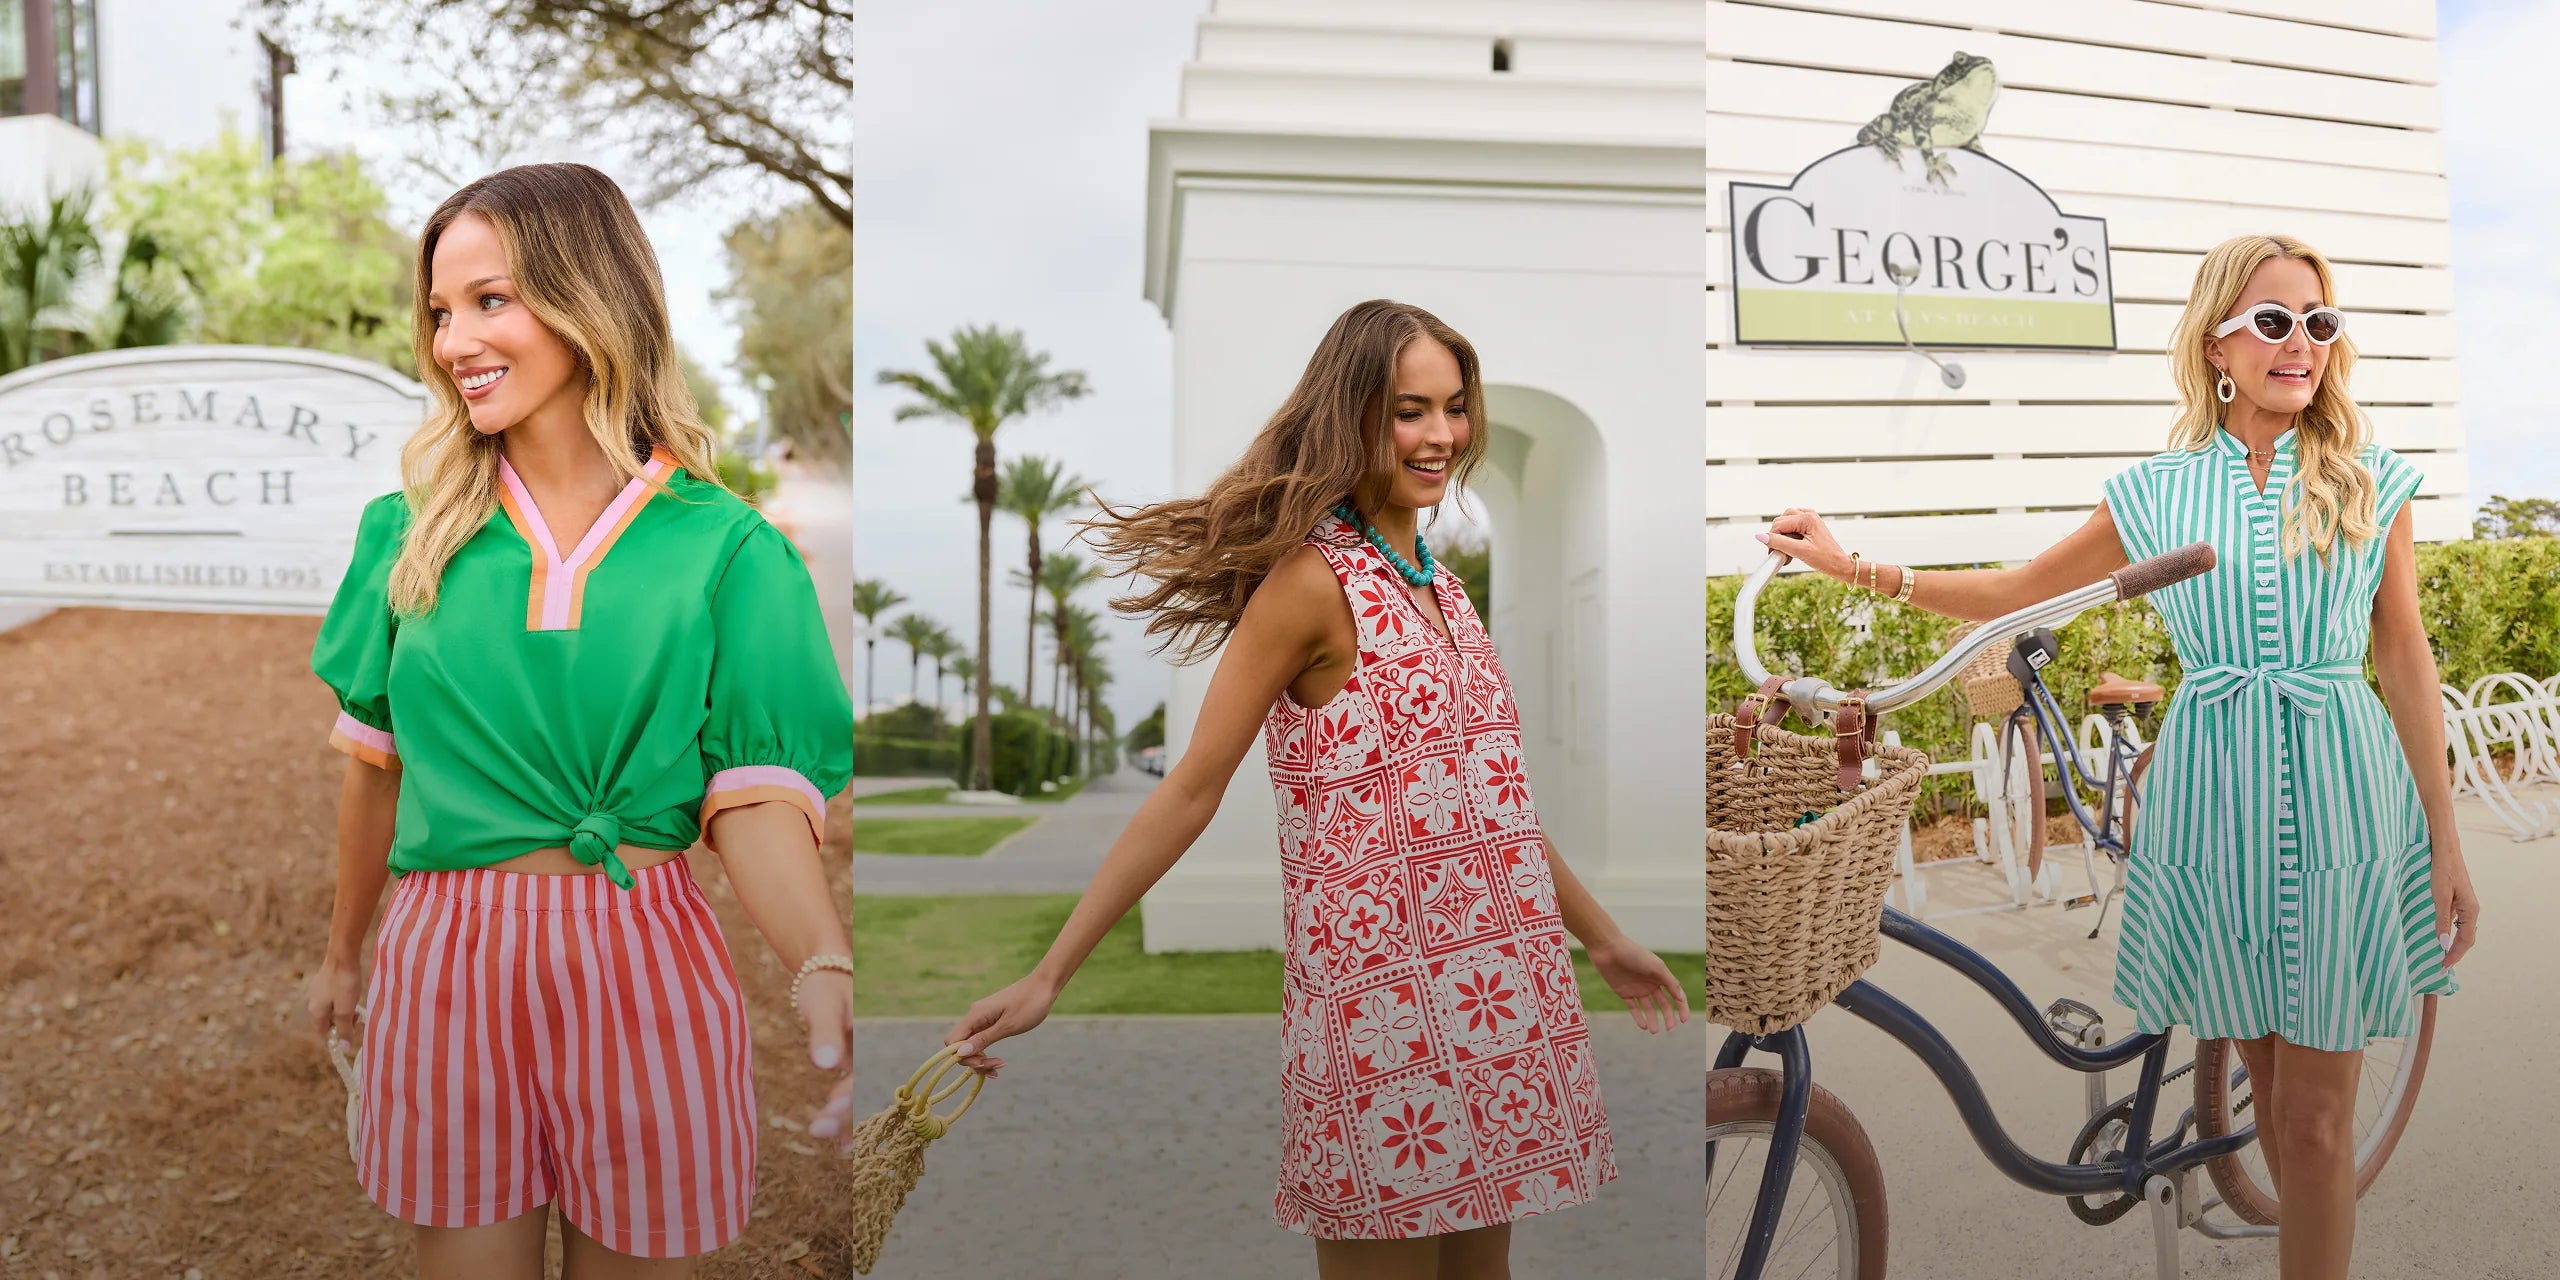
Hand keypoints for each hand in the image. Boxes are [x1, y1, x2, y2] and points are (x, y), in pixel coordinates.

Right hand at [305, 957, 362, 1044]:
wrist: (343, 954)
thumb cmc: (344, 983)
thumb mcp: (346, 1009)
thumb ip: (344, 1028)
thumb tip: (344, 1049)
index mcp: (315, 1012)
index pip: (323, 1032)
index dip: (337, 1034)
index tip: (351, 1029)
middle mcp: (312, 1002)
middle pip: (327, 1020)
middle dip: (342, 1020)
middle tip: (357, 1014)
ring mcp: (317, 990)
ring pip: (331, 1007)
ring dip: (344, 1009)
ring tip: (355, 1001)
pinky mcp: (323, 981)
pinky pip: (332, 996)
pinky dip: (342, 998)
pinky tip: (351, 990)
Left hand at [796, 970, 856, 1149]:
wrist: (826, 977)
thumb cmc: (824, 989)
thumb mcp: (823, 1006)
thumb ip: (825, 1034)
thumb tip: (825, 1065)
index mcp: (868, 1040)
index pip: (859, 1073)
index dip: (847, 1095)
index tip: (830, 1109)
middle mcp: (869, 1055)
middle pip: (862, 1092)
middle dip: (844, 1116)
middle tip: (818, 1131)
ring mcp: (861, 1064)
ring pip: (858, 1099)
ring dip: (847, 1123)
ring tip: (836, 1148)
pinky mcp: (850, 1069)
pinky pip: (851, 1096)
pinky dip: (845, 1118)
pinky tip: (839, 1144)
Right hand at [943, 974, 1060, 1076]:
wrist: (1045, 985)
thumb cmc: (1029, 1004)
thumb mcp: (1008, 1026)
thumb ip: (984, 1039)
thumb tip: (960, 1053)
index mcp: (976, 1015)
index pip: (952, 1041)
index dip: (962, 1057)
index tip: (983, 1063)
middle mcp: (975, 1016)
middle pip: (961, 1045)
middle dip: (975, 1060)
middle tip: (996, 1068)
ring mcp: (982, 1017)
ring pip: (971, 1044)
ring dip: (982, 1058)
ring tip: (1000, 1066)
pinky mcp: (991, 1019)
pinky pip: (982, 1038)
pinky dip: (987, 1051)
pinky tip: (999, 1061)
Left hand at [1587, 936, 1688, 1033]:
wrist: (1608, 949)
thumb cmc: (1634, 954)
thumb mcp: (1656, 967)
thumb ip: (1670, 982)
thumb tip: (1681, 998)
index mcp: (1661, 976)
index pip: (1676, 995)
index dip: (1682, 1008)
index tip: (1684, 1020)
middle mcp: (1651, 983)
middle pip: (1663, 1004)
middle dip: (1668, 1017)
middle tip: (1669, 1029)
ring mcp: (1637, 989)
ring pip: (1648, 1008)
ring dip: (1652, 1020)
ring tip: (1654, 1031)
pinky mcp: (1623, 992)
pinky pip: (1633, 1008)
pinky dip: (1638, 1017)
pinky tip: (1643, 1026)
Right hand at [1757, 508, 1853, 580]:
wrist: (1839, 564)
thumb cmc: (1825, 559)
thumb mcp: (1800, 552)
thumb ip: (1779, 542)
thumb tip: (1760, 536)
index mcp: (1807, 519)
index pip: (1779, 524)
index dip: (1772, 539)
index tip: (1773, 553)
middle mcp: (1809, 515)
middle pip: (1781, 521)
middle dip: (1777, 537)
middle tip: (1782, 553)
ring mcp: (1810, 518)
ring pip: (1786, 521)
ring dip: (1783, 535)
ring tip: (1788, 550)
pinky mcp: (1810, 524)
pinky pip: (1793, 524)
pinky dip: (1789, 534)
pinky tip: (1793, 544)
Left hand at [2431, 839, 2479, 969]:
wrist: (2445, 849)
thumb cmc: (2442, 870)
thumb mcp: (2439, 897)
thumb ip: (2441, 920)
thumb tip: (2443, 944)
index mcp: (2471, 910)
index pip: (2466, 940)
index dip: (2455, 955)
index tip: (2443, 967)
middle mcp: (2471, 909)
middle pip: (2466, 938)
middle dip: (2455, 953)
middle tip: (2440, 966)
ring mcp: (2465, 905)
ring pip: (2461, 931)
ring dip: (2452, 944)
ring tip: (2440, 956)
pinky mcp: (2457, 901)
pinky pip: (2456, 922)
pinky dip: (2449, 933)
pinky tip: (2439, 937)